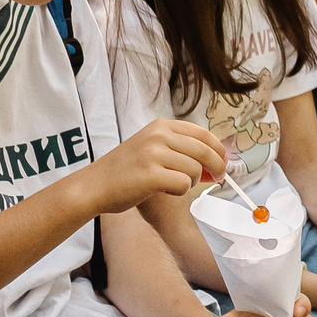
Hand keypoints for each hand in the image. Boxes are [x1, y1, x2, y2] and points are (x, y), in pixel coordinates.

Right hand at [72, 119, 224, 219]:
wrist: (93, 186)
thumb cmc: (124, 171)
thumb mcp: (150, 147)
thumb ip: (179, 148)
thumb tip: (215, 160)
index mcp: (161, 125)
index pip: (202, 133)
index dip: (218, 149)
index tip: (223, 161)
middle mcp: (158, 135)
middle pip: (204, 150)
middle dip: (217, 166)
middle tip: (218, 178)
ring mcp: (154, 154)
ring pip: (195, 170)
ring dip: (192, 182)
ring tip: (175, 185)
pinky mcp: (151, 174)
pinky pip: (184, 184)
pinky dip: (180, 191)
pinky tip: (166, 191)